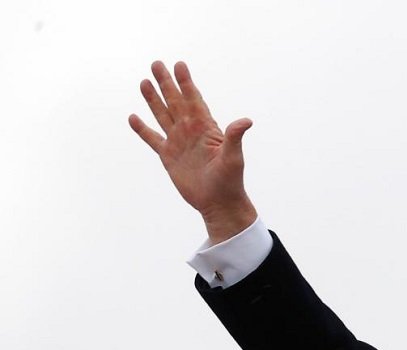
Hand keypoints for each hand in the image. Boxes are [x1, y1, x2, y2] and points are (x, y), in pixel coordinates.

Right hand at [129, 61, 256, 243]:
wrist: (218, 203)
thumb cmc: (230, 181)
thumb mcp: (233, 157)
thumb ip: (235, 137)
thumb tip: (246, 121)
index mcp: (205, 128)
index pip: (194, 100)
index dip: (186, 83)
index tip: (179, 65)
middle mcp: (190, 131)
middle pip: (175, 102)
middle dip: (166, 83)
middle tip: (156, 63)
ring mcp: (179, 142)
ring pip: (162, 115)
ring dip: (153, 99)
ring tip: (144, 81)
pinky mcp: (168, 157)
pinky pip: (152, 139)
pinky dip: (142, 129)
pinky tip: (133, 117)